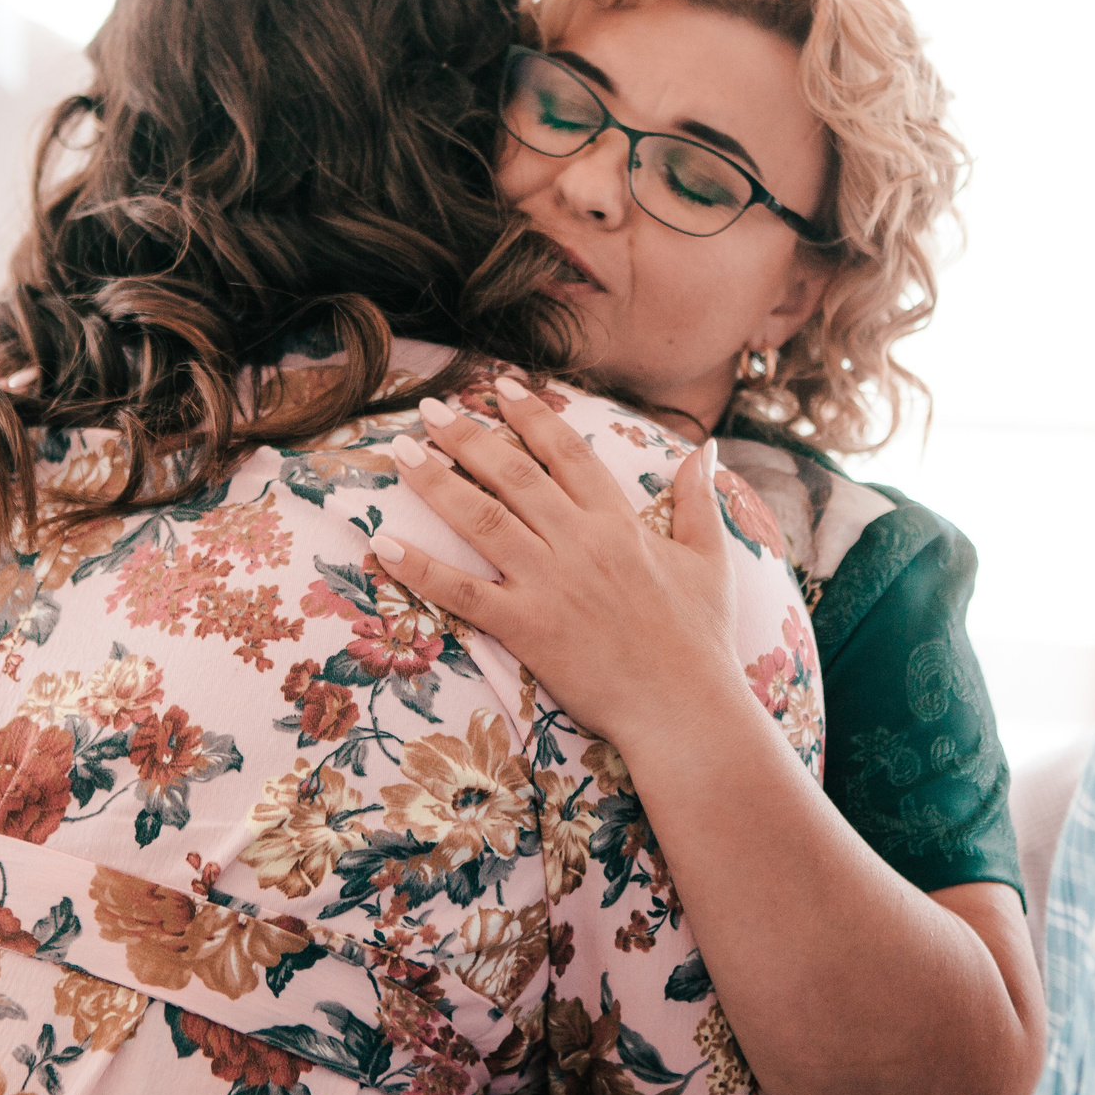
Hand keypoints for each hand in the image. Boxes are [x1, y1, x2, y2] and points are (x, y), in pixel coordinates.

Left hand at [371, 375, 750, 749]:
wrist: (685, 708)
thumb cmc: (700, 639)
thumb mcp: (709, 559)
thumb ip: (699, 500)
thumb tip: (707, 448)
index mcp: (620, 523)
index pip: (567, 454)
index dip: (531, 416)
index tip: (499, 387)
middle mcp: (580, 543)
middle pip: (514, 474)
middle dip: (468, 435)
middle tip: (429, 409)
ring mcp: (549, 584)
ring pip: (483, 519)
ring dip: (436, 481)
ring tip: (401, 451)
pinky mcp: (527, 628)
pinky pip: (464, 592)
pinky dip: (423, 568)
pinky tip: (385, 543)